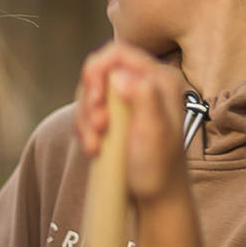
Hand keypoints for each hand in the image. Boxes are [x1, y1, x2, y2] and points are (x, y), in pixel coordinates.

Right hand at [76, 41, 191, 205]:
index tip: (94, 99)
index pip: (118, 52)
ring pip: (90, 92)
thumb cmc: (159, 166)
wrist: (156, 194)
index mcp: (161, 80)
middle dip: (89, 100)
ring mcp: (130, 98)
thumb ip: (144, 97)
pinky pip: (88, 110)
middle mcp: (146, 83)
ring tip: (97, 144)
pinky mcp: (117, 113)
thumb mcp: (154, 132)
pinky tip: (95, 148)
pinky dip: (84, 129)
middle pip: (98, 71)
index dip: (97, 70)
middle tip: (100, 126)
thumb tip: (120, 74)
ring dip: (86, 119)